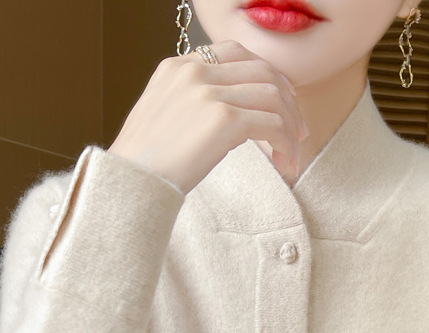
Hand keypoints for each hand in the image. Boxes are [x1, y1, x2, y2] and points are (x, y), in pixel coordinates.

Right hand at [107, 38, 307, 195]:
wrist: (130, 182)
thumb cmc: (143, 164)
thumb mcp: (161, 116)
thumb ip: (190, 103)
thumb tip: (226, 115)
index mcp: (177, 66)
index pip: (235, 53)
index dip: (267, 76)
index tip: (281, 103)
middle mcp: (194, 71)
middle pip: (262, 71)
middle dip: (288, 101)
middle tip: (298, 132)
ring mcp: (209, 92)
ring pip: (272, 97)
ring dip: (290, 128)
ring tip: (292, 155)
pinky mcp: (223, 120)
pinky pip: (271, 124)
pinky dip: (285, 144)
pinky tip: (285, 163)